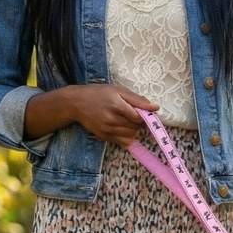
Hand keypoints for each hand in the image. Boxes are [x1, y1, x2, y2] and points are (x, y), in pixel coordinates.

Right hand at [24, 83, 158, 146]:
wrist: (76, 103)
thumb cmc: (99, 94)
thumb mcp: (118, 90)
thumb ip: (138, 100)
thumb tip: (156, 108)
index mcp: (116, 105)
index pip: (138, 117)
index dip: (143, 116)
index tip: (141, 112)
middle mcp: (111, 120)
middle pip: (136, 128)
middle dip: (138, 123)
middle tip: (131, 114)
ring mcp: (107, 130)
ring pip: (131, 136)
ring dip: (133, 130)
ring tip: (125, 120)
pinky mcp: (104, 137)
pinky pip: (124, 142)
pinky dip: (127, 136)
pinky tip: (121, 127)